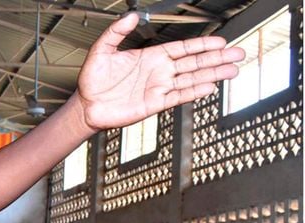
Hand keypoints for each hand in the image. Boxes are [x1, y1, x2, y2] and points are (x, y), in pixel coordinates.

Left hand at [76, 13, 245, 130]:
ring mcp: (158, 88)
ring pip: (191, 79)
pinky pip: (178, 96)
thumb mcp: (101, 50)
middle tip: (237, 53)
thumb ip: (116, 33)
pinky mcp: (154, 104)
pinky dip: (194, 92)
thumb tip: (129, 16)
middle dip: (216, 58)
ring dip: (212, 74)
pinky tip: (210, 87)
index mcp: (151, 57)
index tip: (220, 41)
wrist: (86, 106)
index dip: (201, 45)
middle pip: (194, 63)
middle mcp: (158, 72)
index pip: (183, 49)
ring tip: (232, 70)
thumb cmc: (92, 80)